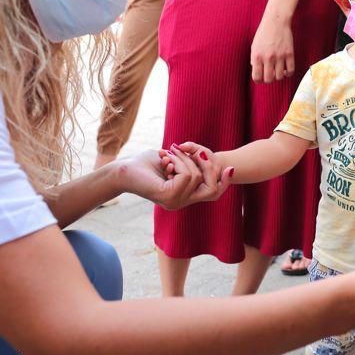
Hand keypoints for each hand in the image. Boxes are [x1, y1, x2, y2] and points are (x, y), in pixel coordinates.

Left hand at [114, 148, 232, 209]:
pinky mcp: (169, 196)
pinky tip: (165, 160)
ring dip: (185, 159)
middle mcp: (180, 203)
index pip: (212, 195)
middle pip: (212, 189)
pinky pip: (186, 176)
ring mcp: (175, 202)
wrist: (123, 169)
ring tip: (169, 154)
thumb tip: (206, 157)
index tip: (230, 168)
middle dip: (208, 166)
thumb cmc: (144, 163)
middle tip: (195, 150)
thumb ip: (190, 162)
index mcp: (183, 196)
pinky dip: (178, 162)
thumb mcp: (173, 160)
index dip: (224, 183)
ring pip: (196, 177)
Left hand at [251, 13, 294, 83]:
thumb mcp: (254, 47)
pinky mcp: (289, 53)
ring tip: (278, 71)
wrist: (276, 22)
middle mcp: (268, 58)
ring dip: (279, 76)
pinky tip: (286, 70)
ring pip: (280, 77)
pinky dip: (288, 74)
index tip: (261, 77)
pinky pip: (291, 70)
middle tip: (270, 74)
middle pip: (269, 80)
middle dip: (269, 80)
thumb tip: (257, 72)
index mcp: (257, 56)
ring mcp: (280, 56)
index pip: (257, 77)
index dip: (259, 80)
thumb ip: (254, 60)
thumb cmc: (263, 34)